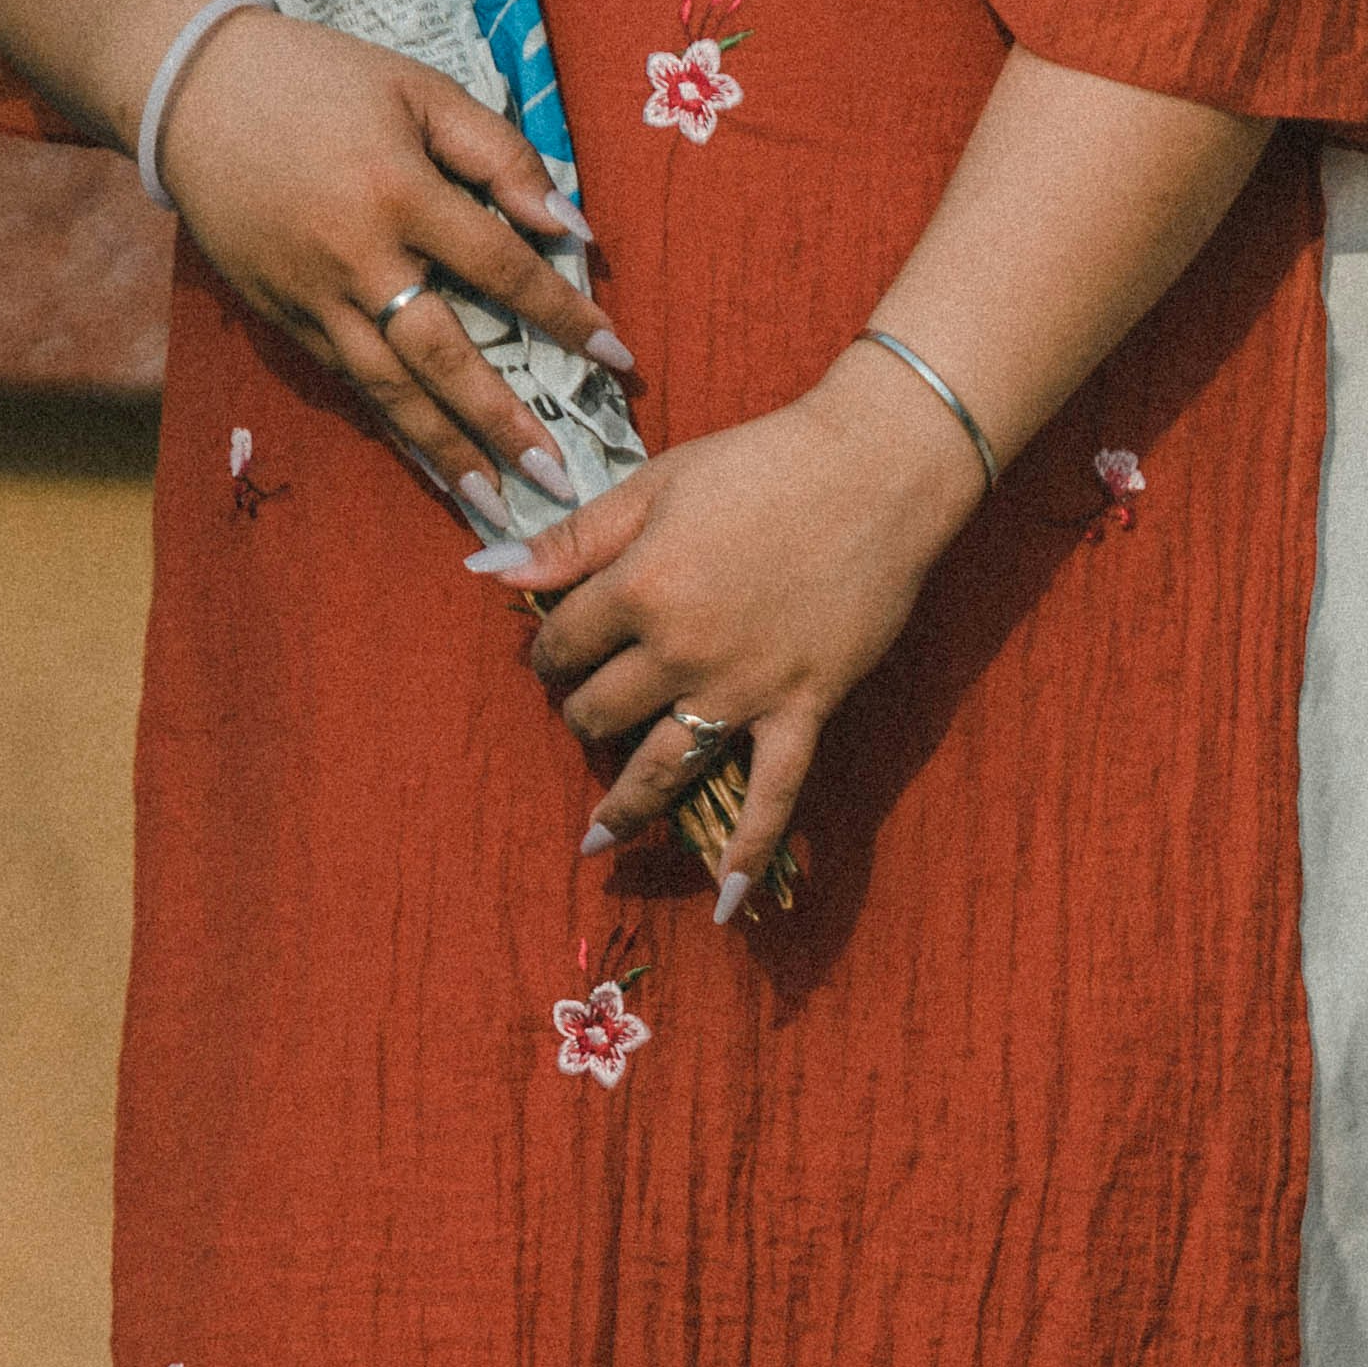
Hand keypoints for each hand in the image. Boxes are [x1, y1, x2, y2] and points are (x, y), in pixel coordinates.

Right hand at [149, 8, 617, 512]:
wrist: (194, 90)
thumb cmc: (322, 80)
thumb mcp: (421, 90)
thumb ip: (500, 153)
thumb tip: (567, 225)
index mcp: (400, 193)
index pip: (503, 268)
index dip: (564, 315)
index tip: (618, 360)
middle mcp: (357, 258)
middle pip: (444, 357)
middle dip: (505, 422)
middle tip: (560, 479)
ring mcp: (313, 295)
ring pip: (388, 389)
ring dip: (445, 451)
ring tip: (494, 501)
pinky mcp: (280, 314)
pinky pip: (346, 381)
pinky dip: (391, 425)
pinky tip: (429, 461)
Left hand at [507, 347, 989, 908]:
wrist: (875, 471)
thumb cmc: (763, 462)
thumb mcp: (656, 484)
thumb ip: (575, 538)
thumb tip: (492, 570)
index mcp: (641, 587)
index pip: (566, 641)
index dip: (551, 648)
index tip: (558, 648)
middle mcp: (683, 650)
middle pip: (602, 709)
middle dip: (582, 711)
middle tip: (588, 708)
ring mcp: (744, 690)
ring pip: (664, 766)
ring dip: (623, 805)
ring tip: (595, 839)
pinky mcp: (803, 708)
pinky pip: (773, 795)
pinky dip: (751, 852)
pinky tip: (725, 903)